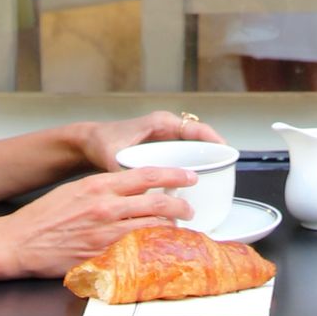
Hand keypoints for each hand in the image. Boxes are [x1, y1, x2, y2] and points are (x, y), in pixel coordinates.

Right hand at [0, 168, 198, 282]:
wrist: (18, 241)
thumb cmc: (43, 216)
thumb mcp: (75, 190)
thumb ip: (104, 189)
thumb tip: (132, 191)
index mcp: (98, 186)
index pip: (146, 175)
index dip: (173, 175)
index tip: (189, 177)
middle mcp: (105, 207)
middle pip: (157, 203)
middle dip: (180, 206)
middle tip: (188, 210)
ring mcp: (105, 234)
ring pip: (151, 228)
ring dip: (169, 230)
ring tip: (176, 232)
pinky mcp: (101, 256)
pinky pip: (136, 252)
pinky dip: (150, 250)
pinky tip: (157, 250)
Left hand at [62, 109, 226, 173]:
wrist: (89, 143)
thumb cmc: (101, 142)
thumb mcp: (114, 157)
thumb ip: (127, 172)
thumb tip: (139, 192)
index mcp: (160, 123)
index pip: (196, 128)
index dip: (214, 140)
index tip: (227, 152)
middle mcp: (167, 129)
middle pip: (200, 140)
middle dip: (214, 154)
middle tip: (226, 173)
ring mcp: (166, 139)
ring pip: (193, 149)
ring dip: (204, 162)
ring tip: (216, 182)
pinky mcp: (162, 150)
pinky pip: (184, 157)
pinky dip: (192, 168)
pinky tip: (193, 186)